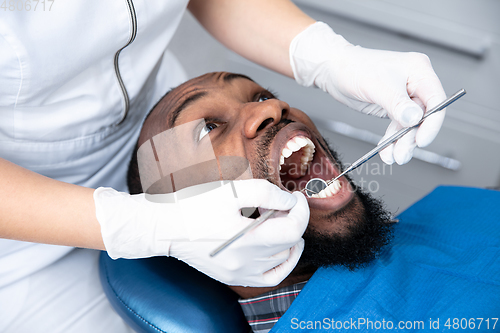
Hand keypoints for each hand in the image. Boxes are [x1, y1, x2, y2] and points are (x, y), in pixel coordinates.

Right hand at [94, 179, 309, 286]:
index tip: (297, 197)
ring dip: (288, 238)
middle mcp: (246, 262)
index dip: (301, 209)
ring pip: (283, 258)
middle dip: (293, 219)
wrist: (164, 227)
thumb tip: (290, 202)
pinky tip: (279, 248)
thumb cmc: (193, 205)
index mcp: (246, 239)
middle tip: (282, 204)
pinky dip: (282, 262)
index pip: (294, 228)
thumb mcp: (231, 190)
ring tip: (275, 221)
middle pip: (289, 242)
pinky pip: (271, 277)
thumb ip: (266, 193)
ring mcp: (240, 273)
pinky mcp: (233, 278)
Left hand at [290, 22, 446, 164]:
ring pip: (410, 125)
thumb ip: (397, 103)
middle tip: (401, 154)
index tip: (421, 140)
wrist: (334, 70)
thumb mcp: (377, 86)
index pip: (435, 100)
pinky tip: (386, 150)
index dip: (432, 122)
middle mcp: (415, 82)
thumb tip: (415, 118)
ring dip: (401, 143)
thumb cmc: (353, 68)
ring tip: (392, 156)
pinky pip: (397, 126)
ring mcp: (404, 96)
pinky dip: (392, 139)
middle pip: (423, 116)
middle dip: (411, 137)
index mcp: (419, 70)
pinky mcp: (393, 106)